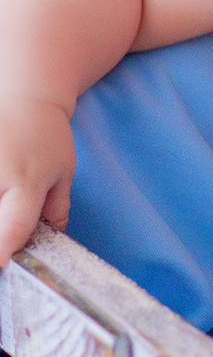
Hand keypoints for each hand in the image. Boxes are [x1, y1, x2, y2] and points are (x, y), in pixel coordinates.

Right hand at [0, 96, 73, 264]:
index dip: (5, 249)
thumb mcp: (62, 171)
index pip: (14, 225)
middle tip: (3, 238)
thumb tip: (49, 243)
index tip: (0, 262)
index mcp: (28, 181)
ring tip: (4, 206)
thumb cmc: (44, 136)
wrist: (22, 94)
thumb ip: (56, 209)